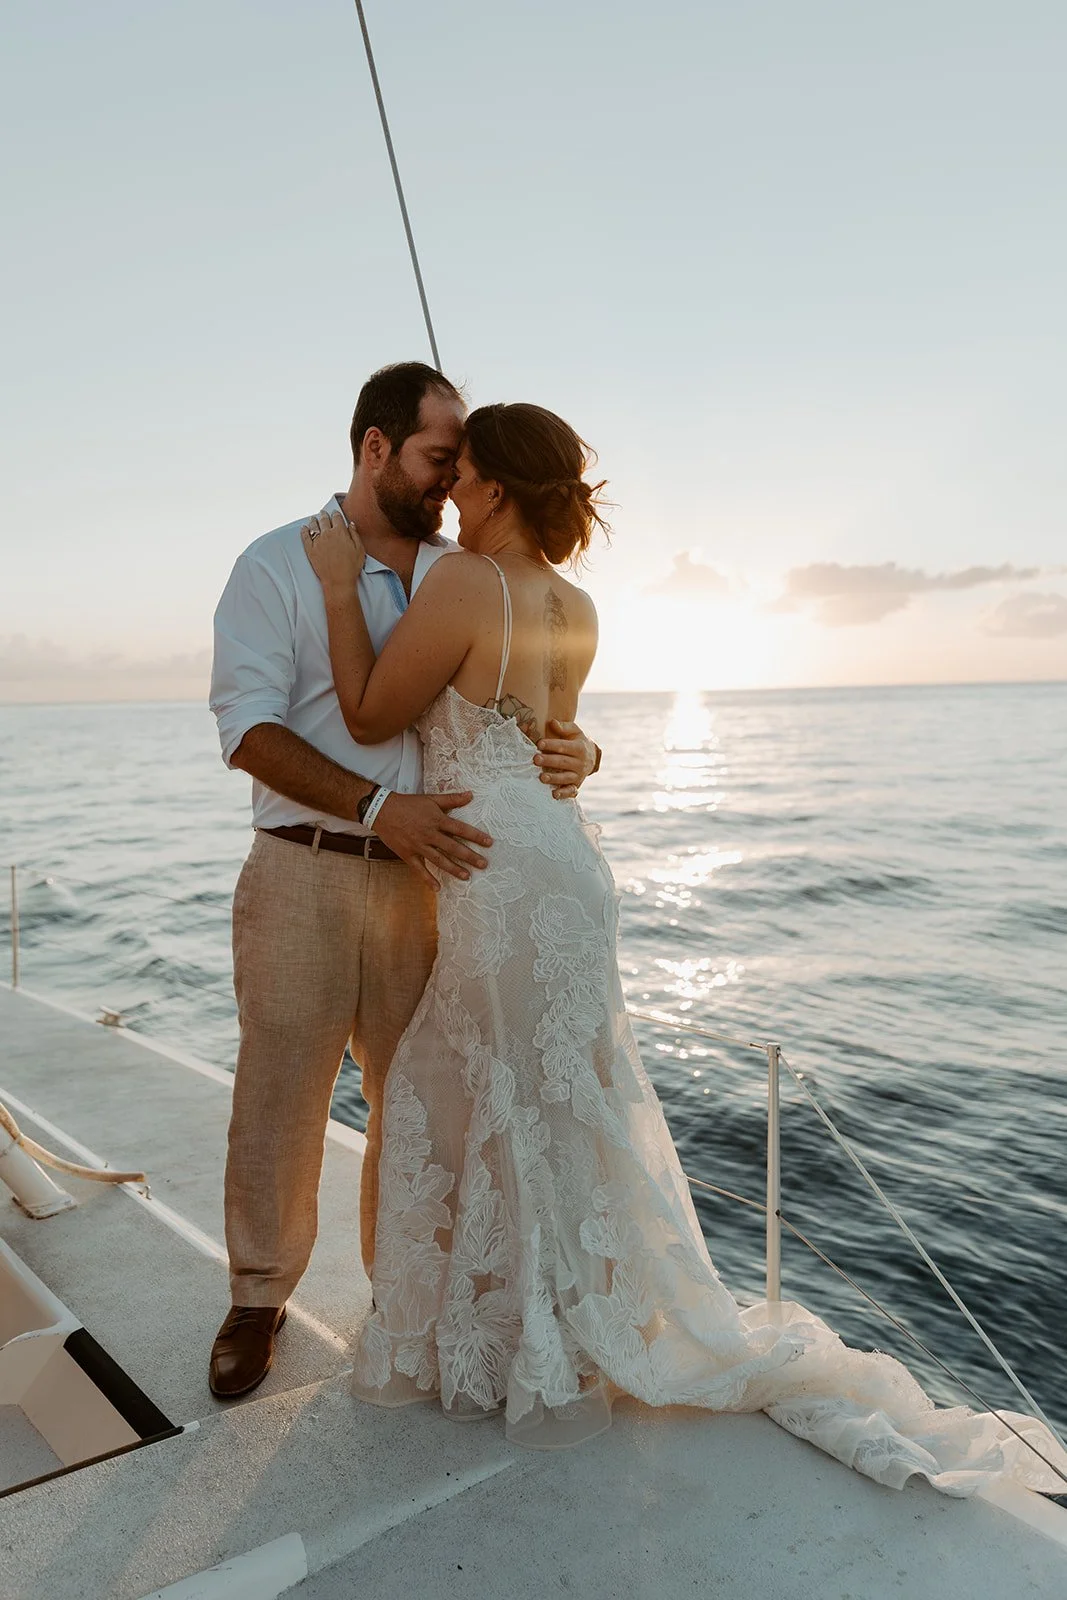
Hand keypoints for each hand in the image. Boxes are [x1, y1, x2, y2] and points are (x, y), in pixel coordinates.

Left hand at [301, 511, 364, 596]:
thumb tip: (351, 524)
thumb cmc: (351, 566)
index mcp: (340, 532)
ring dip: (314, 520)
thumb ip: (355, 534)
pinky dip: (304, 531)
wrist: (338, 580)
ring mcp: (317, 541)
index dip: (336, 514)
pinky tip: (304, 528)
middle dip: (324, 515)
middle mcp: (327, 534)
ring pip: (314, 526)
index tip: (335, 513)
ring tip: (313, 518)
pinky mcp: (310, 549)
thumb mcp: (360, 549)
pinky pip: (305, 536)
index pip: (337, 518)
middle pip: (324, 520)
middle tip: (323, 513)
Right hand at [372, 791, 492, 890]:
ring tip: (467, 876)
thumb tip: (471, 794)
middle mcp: (429, 834)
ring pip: (439, 859)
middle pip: (453, 847)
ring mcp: (418, 845)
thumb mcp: (431, 799)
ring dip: (454, 869)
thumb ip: (452, 799)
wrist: (382, 810)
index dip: (476, 836)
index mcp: (436, 819)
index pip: (460, 829)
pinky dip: (427, 879)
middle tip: (484, 864)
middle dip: (469, 856)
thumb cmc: (409, 804)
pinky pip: (419, 869)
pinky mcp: (408, 854)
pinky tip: (438, 888)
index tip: (489, 843)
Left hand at [534, 720, 597, 799]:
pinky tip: (554, 794)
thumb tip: (552, 722)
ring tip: (542, 777)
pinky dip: (563, 794)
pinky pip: (571, 791)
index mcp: (579, 748)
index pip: (564, 746)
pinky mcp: (576, 785)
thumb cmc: (577, 741)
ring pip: (566, 777)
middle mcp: (580, 762)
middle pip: (563, 762)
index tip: (539, 743)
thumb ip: (564, 727)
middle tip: (536, 759)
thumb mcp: (574, 731)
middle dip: (549, 761)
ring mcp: (579, 775)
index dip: (552, 745)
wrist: (592, 757)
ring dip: (554, 778)